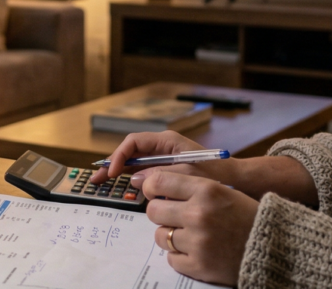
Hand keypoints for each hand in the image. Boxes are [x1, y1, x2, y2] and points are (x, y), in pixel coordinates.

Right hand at [89, 131, 233, 185]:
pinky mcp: (167, 171)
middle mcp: (162, 147)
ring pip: (134, 163)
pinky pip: (144, 173)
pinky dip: (131, 181)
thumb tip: (135, 179)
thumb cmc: (215, 174)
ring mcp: (163, 159)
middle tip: (96, 180)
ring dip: (119, 173)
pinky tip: (123, 189)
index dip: (120, 156)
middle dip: (112, 165)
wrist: (236, 180)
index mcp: (167, 141)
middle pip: (130, 152)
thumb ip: (160, 175)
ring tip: (102, 185)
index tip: (113, 173)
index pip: (134, 142)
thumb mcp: (187, 174)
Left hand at [143, 172, 257, 286]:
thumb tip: (153, 186)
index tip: (155, 192)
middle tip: (173, 216)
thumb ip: (189, 188)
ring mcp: (197, 242)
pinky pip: (171, 258)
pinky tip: (196, 250)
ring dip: (170, 236)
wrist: (274, 246)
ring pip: (160, 236)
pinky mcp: (198, 265)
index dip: (152, 187)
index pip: (158, 182)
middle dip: (160, 213)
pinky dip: (180, 256)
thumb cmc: (245, 215)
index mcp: (206, 190)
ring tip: (189, 235)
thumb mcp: (221, 190)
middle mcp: (198, 214)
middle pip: (153, 211)